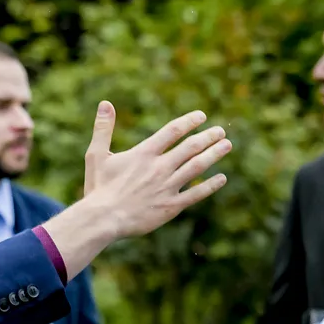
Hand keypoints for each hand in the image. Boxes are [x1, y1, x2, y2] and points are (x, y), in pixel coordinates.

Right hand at [42, 103, 230, 278]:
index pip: (173, 130)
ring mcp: (167, 187)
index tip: (201, 116)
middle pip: (191, 146)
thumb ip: (103, 129)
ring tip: (227, 145)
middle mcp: (159, 167)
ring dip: (214, 154)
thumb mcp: (96, 156)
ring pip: (198, 166)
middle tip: (220, 131)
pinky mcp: (170, 206)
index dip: (189, 121)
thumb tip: (105, 104)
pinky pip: (196, 194)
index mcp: (144, 154)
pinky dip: (211, 185)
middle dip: (208, 136)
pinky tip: (222, 178)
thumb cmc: (98, 188)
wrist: (102, 219)